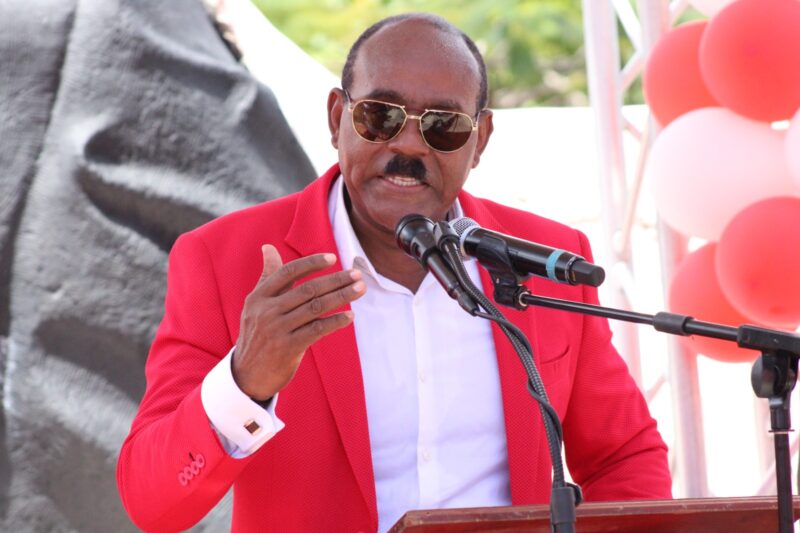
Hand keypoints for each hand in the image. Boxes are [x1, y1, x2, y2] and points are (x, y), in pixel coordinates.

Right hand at [233, 245, 365, 400]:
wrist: (246, 374)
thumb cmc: (258, 334)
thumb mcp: (256, 304)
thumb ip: (267, 276)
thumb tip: (268, 247)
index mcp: (259, 296)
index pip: (288, 272)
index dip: (312, 263)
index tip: (333, 258)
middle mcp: (266, 311)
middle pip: (308, 289)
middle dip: (336, 280)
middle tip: (357, 275)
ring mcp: (277, 330)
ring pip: (315, 307)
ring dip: (341, 297)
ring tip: (360, 289)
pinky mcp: (288, 348)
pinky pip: (317, 330)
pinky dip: (335, 321)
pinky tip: (350, 316)